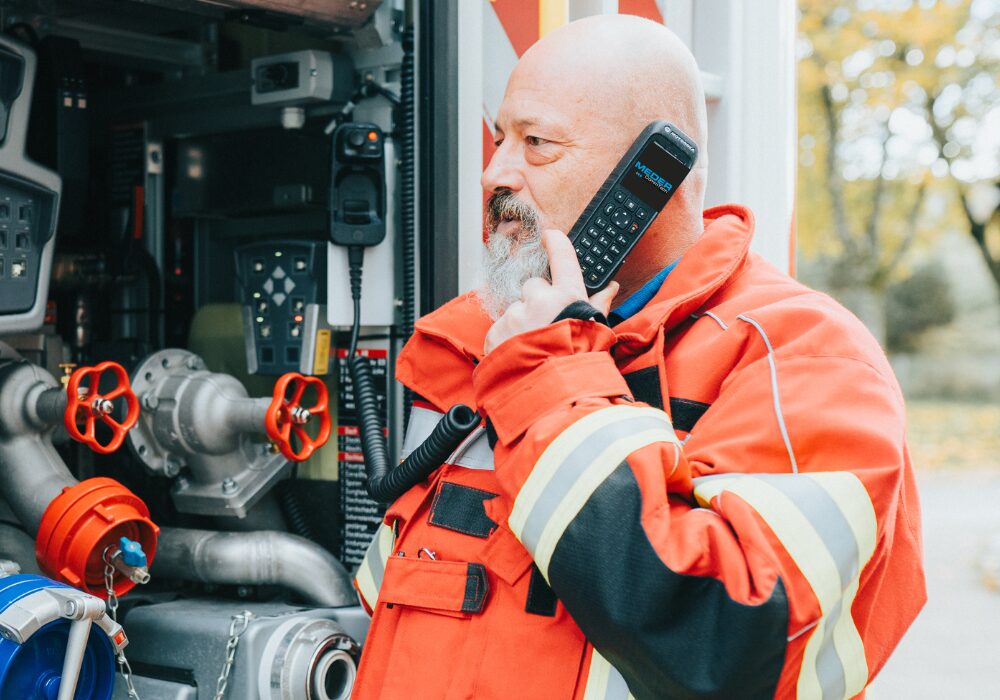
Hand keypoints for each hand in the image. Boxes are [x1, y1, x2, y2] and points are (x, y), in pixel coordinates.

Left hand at [484, 229, 618, 353]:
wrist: (553, 395)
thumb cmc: (579, 364)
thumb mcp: (596, 331)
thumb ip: (600, 304)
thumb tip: (611, 287)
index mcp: (568, 296)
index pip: (562, 256)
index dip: (555, 242)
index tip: (550, 236)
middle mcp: (539, 300)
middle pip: (533, 286)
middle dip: (537, 301)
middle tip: (547, 325)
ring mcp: (516, 316)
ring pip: (515, 310)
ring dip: (521, 323)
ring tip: (534, 347)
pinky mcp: (496, 333)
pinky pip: (500, 329)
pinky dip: (506, 339)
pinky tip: (520, 354)